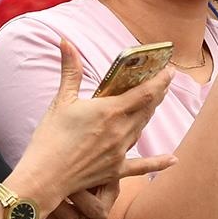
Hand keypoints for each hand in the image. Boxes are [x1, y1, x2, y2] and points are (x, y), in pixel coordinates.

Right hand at [11, 39, 176, 206]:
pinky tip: (173, 160)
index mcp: (110, 110)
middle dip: (158, 93)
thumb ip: (70, 70)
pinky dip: (158, 163)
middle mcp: (120, 130)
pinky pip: (141, 166)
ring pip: (143, 128)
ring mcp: (120, 151)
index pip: (145, 92)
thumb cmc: (50, 138)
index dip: (161, 80)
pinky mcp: (115, 170)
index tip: (170, 70)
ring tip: (158, 101)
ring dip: (151, 113)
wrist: (44, 176)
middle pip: (148, 108)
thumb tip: (65, 42)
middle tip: (165, 81)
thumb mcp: (61, 100)